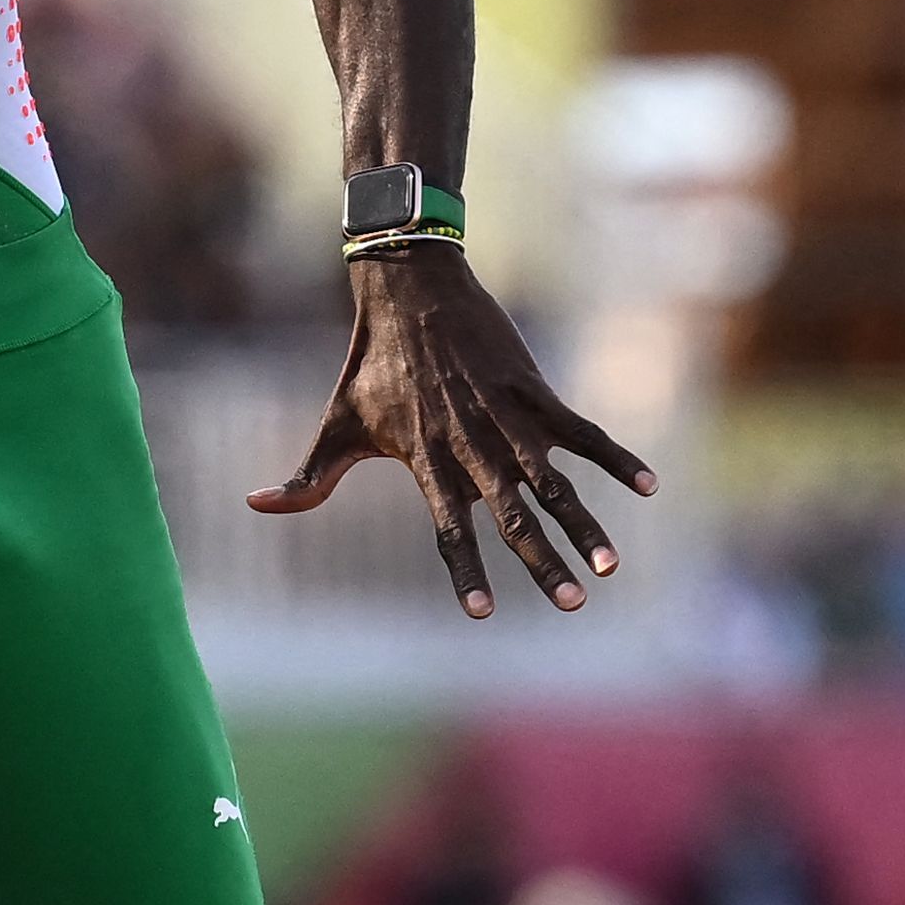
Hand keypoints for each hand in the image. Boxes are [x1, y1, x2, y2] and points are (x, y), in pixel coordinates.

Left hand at [247, 250, 655, 618]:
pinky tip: (649, 488)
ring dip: (584, 524)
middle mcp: (468, 444)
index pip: (446, 529)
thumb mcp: (337, 423)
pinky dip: (616, 458)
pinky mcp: (532, 388)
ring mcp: (505, 416)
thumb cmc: (371, 364)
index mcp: (423, 460)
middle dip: (541, 562)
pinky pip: (582, 430)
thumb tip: (255, 505)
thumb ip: (307, 477)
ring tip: (611, 567)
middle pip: (510, 515)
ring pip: (553, 482)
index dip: (463, 571)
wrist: (408, 289)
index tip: (481, 615)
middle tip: (572, 604)